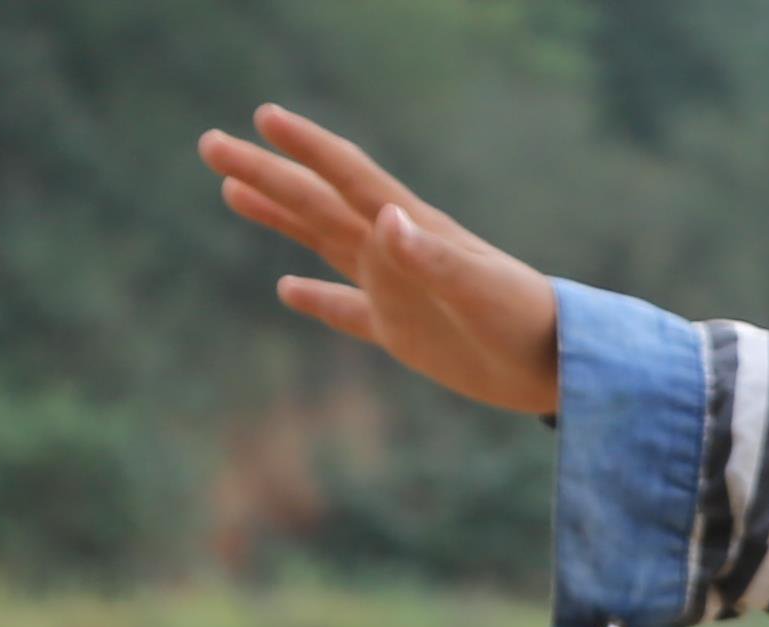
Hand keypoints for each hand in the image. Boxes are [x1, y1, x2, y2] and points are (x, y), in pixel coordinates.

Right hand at [200, 106, 561, 413]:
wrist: (558, 367)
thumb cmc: (527, 322)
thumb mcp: (479, 289)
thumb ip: (432, 256)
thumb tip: (384, 219)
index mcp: (411, 229)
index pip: (347, 176)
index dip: (306, 146)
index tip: (263, 117)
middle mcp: (394, 250)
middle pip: (316, 202)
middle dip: (265, 173)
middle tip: (210, 145)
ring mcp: (394, 289)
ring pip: (321, 244)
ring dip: (278, 217)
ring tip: (231, 192)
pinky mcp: (402, 331)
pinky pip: (346, 312)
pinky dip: (316, 300)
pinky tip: (286, 290)